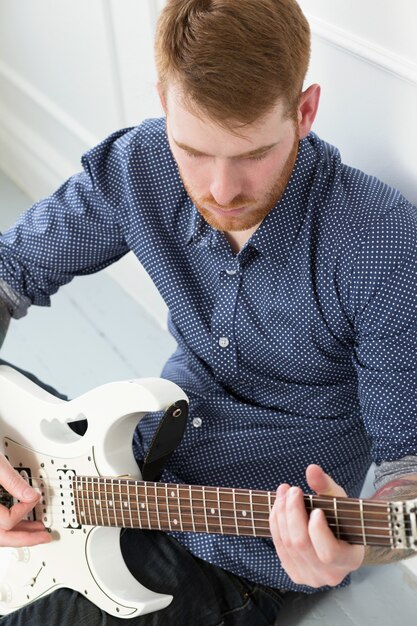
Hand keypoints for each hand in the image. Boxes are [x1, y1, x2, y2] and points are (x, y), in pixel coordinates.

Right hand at [0, 454, 51, 546]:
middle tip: (44, 536)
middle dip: (26, 539)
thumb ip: (12, 481)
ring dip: (19, 535)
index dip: (25, 510)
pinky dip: (10, 528)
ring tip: (37, 532)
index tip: (34, 497)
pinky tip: (22, 525)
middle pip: (2, 537)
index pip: (7, 521)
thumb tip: (30, 495)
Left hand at [269, 464, 363, 586]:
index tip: (315, 509)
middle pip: (301, 544)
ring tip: (283, 491)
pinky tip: (279, 506)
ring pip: (287, 544)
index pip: (329, 552)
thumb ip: (326, 486)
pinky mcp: (294, 573)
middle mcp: (329, 575)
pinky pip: (279, 546)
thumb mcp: (339, 500)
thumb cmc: (341, 518)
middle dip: (292, 512)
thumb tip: (311, 469)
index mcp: (349, 560)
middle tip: (292, 489)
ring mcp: (309, 577)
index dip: (318, 531)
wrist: (335, 538)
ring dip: (281, 513)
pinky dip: (276, 523)